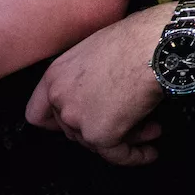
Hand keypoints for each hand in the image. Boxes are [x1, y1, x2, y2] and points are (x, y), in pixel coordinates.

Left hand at [25, 5, 169, 165]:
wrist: (156, 45)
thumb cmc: (137, 38)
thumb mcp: (99, 49)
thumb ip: (87, 74)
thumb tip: (103, 89)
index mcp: (56, 75)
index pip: (37, 113)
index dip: (59, 121)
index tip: (81, 121)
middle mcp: (61, 99)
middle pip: (73, 131)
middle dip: (103, 127)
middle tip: (129, 121)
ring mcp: (78, 118)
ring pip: (97, 143)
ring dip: (126, 138)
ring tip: (152, 129)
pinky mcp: (101, 134)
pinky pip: (118, 154)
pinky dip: (136, 156)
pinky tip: (149, 152)